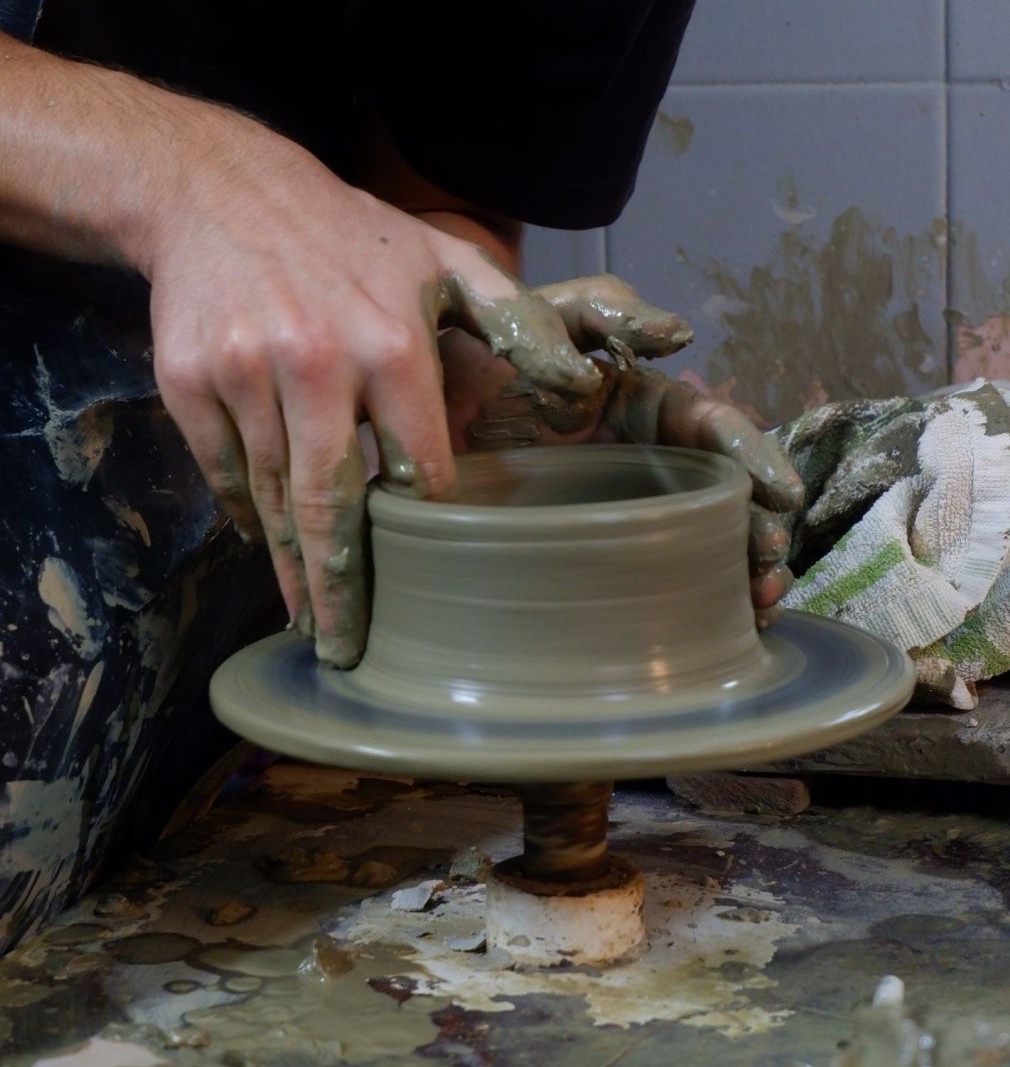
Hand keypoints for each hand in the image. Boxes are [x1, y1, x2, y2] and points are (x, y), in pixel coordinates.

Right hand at [144, 112, 603, 666]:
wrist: (219, 190)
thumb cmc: (350, 234)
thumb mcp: (445, 258)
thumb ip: (517, 321)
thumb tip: (580, 386)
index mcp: (392, 345)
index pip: (417, 471)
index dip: (426, 527)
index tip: (433, 573)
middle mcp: (316, 365)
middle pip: (333, 507)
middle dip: (341, 589)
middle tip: (346, 649)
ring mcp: (245, 375)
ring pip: (274, 500)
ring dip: (290, 568)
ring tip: (304, 618)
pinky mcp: (189, 384)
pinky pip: (224, 473)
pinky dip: (247, 514)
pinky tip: (267, 543)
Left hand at [441, 274, 803, 625]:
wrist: (410, 415)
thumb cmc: (477, 357)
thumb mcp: (542, 316)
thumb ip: (605, 313)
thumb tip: (683, 335)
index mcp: (642, 406)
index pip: (714, 431)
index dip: (755, 459)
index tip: (782, 497)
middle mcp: (643, 460)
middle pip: (721, 497)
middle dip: (758, 529)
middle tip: (769, 566)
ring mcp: (619, 509)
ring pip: (698, 541)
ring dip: (739, 571)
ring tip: (760, 602)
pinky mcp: (590, 550)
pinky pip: (647, 574)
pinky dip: (691, 598)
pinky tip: (721, 625)